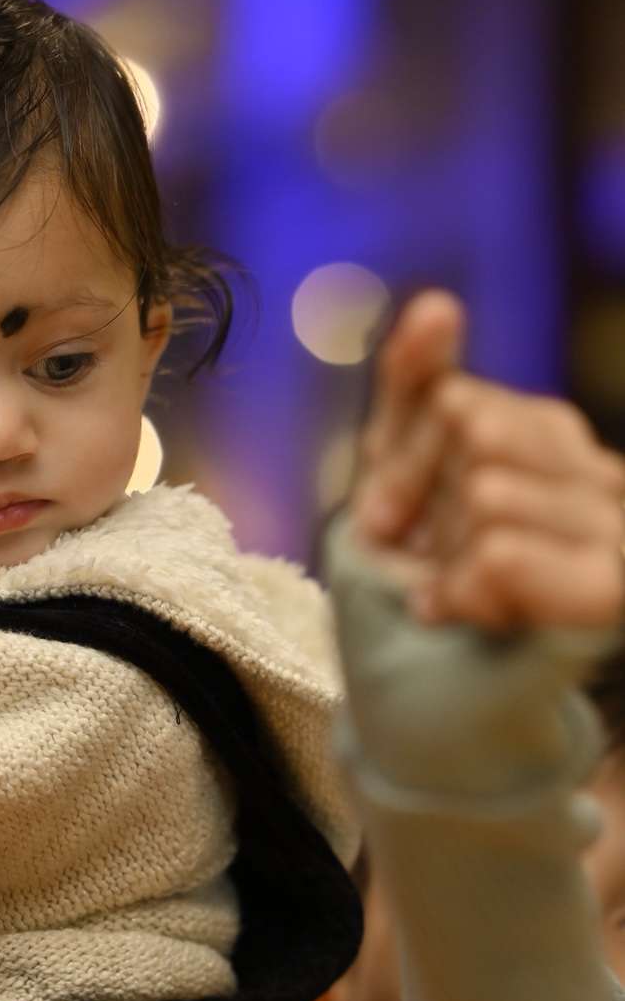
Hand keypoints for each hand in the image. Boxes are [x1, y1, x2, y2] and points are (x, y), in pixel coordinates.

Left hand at [354, 290, 624, 630]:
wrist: (424, 697)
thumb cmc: (415, 587)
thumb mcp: (396, 474)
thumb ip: (415, 384)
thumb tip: (438, 303)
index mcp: (555, 440)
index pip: (455, 400)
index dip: (404, 468)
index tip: (401, 529)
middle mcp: (604, 477)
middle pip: (474, 434)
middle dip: (421, 507)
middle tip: (426, 565)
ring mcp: (616, 535)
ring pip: (490, 494)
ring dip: (443, 561)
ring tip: (456, 596)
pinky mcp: (608, 600)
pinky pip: (504, 553)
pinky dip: (462, 591)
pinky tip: (469, 616)